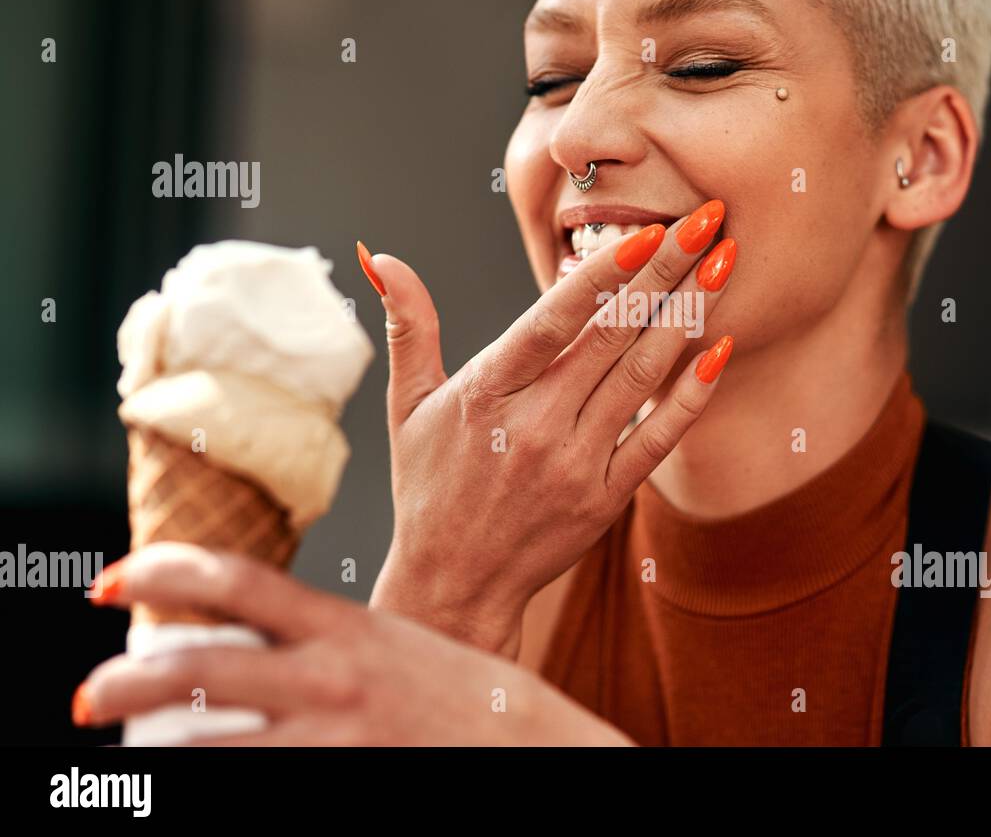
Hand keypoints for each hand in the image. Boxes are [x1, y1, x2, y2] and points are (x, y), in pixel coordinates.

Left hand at [74, 544, 632, 744]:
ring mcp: (334, 737)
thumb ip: (328, 638)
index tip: (115, 579)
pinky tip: (191, 790)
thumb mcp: (397, 646)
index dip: (166, 570)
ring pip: (209, 743)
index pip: (239, 580)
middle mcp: (332, 677)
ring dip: (156, 752)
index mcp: (347, 626)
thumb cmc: (468, 698)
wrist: (532, 746)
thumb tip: (255, 633)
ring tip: (128, 760)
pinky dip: (213, 785)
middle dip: (127, 680)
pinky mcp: (340, 783)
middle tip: (87, 695)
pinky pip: (254, 785)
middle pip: (200, 667)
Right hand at [362, 201, 736, 653]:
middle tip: (707, 221)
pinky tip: (721, 350)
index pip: (553, 322)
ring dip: (689, 316)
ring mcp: (576, 464)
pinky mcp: (607, 499)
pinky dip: (692, 395)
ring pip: (642, 378)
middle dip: (665, 271)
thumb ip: (409, 327)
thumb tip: (383, 255)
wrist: (455, 583)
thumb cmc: (430, 486)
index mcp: (489, 393)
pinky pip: (658, 439)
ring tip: (722, 264)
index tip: (646, 230)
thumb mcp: (409, 406)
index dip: (601, 275)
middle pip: (612, 336)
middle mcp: (536, 426)